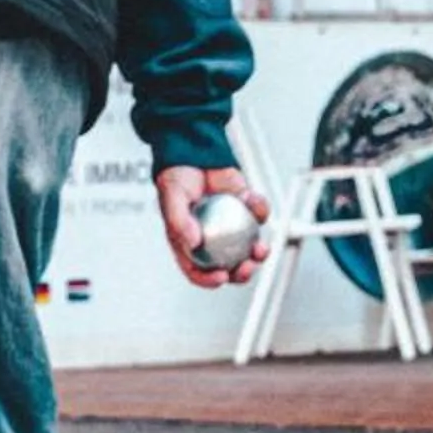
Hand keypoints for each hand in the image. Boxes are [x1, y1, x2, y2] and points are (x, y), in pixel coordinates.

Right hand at [156, 164, 268, 288]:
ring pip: (248, 249)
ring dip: (257, 253)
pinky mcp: (245, 210)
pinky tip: (253, 201)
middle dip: (240, 273)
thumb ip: (179, 221)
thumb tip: (194, 242)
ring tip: (260, 249)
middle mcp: (212, 239)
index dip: (208, 279)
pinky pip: (257, 216)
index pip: (197, 270)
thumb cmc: (177, 177)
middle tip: (246, 267)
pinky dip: (259, 210)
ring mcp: (231, 227)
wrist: (193, 152)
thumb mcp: (171, 197)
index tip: (220, 276)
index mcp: (189, 243)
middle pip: (228, 266)